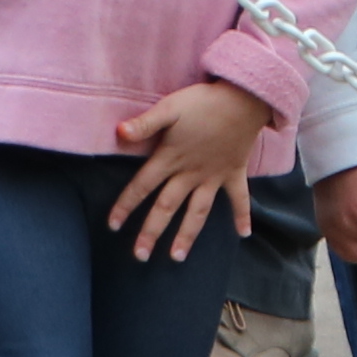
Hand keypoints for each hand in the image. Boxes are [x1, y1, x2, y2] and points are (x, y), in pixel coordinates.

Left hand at [106, 80, 271, 260]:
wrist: (243, 99)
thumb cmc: (203, 102)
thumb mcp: (170, 108)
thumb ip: (145, 123)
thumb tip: (118, 133)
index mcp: (171, 159)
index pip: (143, 186)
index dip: (126, 205)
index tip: (112, 226)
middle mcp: (190, 174)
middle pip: (167, 207)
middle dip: (152, 232)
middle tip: (140, 256)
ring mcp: (213, 177)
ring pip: (197, 212)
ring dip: (187, 235)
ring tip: (177, 257)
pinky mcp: (234, 173)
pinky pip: (239, 198)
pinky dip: (242, 215)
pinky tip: (244, 234)